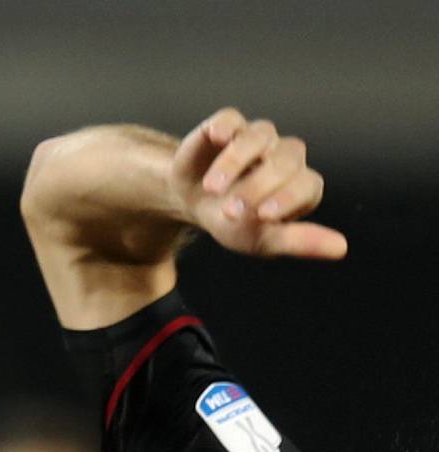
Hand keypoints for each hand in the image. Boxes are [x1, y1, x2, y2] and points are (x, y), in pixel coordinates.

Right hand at [169, 109, 344, 261]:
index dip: (288, 197)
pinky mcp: (227, 126)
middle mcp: (283, 156)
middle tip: (231, 210)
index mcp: (298, 184)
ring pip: (260, 136)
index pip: (308, 185)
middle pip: (285, 160)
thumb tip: (341, 248)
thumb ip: (299, 242)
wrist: (192, 202)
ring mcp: (257, 138)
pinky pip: (231, 119)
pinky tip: (218, 138)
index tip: (263, 215)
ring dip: (236, 160)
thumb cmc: (232, 221)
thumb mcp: (262, 240)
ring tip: (212, 188)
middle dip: (257, 185)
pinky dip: (226, 127)